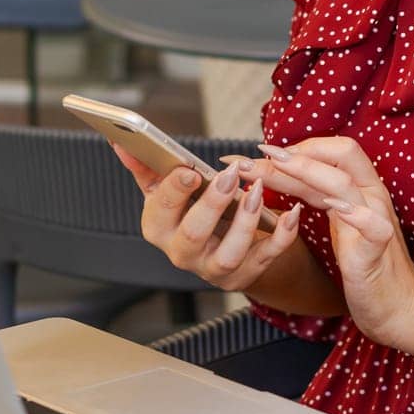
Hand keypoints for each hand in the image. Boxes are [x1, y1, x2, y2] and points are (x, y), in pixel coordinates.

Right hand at [111, 143, 303, 291]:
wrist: (224, 244)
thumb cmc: (191, 210)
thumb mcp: (166, 190)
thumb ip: (147, 166)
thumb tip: (121, 139)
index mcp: (159, 228)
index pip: (161, 210)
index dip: (174, 191)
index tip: (190, 171)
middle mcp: (182, 253)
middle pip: (193, 235)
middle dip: (211, 205)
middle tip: (230, 176)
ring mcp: (214, 269)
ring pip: (229, 255)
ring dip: (245, 222)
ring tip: (258, 190)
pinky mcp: (245, 275)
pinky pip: (266, 259)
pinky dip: (281, 238)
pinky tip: (292, 213)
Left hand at [222, 137, 413, 347]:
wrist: (399, 303)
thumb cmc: (363, 260)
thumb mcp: (335, 219)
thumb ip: (312, 192)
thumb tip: (274, 169)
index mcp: (359, 186)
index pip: (331, 150)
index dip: (296, 147)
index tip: (259, 150)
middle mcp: (370, 195)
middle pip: (341, 154)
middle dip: (296, 152)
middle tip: (257, 154)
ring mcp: (378, 219)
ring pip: (346, 184)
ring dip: (309, 171)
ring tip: (277, 165)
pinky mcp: (378, 250)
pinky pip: (374, 227)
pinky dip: (356, 215)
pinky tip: (336, 208)